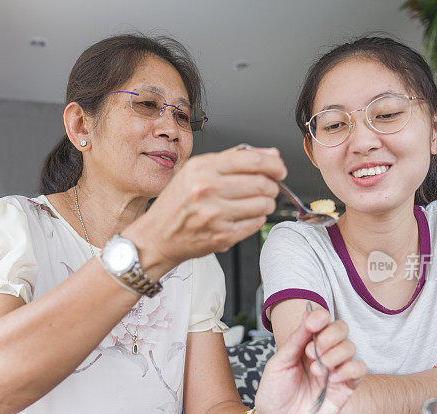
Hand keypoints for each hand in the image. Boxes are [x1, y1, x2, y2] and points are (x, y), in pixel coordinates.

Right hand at [125, 145, 285, 274]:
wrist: (157, 236)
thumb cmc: (176, 203)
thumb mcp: (196, 171)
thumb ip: (234, 159)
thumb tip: (270, 154)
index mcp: (202, 169)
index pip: (252, 161)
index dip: (274, 165)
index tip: (279, 169)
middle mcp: (207, 190)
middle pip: (262, 183)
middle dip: (272, 186)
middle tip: (269, 187)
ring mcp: (215, 215)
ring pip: (263, 205)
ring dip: (266, 203)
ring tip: (256, 203)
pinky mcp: (222, 236)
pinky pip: (255, 224)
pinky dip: (257, 219)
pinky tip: (245, 216)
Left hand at [250, 308, 365, 413]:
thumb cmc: (274, 394)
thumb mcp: (279, 363)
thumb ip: (295, 339)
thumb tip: (309, 314)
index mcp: (305, 343)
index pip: (322, 320)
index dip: (321, 317)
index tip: (312, 324)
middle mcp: (323, 353)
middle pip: (341, 328)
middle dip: (328, 336)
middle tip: (312, 352)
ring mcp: (336, 369)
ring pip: (350, 347)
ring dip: (334, 355)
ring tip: (317, 370)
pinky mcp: (346, 387)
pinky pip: (360, 369)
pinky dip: (348, 369)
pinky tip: (332, 379)